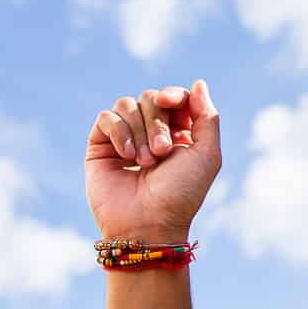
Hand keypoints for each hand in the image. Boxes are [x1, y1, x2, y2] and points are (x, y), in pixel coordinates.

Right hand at [85, 83, 220, 245]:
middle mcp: (149, 133)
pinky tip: (126, 156)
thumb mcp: (207, 154)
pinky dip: (119, 132)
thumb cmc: (180, 194)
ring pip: (127, 104)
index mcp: (177, 133)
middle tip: (162, 153)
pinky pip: (106, 118)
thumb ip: (207, 116)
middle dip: (157, 122)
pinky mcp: (100, 147)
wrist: (149, 224)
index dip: (173, 95)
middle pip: (150, 98)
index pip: (173, 98)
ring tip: (145, 162)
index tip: (173, 101)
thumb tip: (199, 83)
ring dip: (139, 130)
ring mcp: (123, 138)